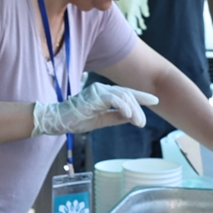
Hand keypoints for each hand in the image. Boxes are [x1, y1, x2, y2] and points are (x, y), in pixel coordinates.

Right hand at [32, 83, 159, 135]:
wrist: (57, 121)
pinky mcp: (93, 96)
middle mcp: (102, 89)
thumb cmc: (76, 119)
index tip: (155, 100)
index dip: (141, 97)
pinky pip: (112, 99)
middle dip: (139, 108)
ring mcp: (97, 91)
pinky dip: (122, 106)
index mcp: (104, 94)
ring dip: (133, 110)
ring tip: (139, 122)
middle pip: (127, 95)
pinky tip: (128, 115)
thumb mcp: (101, 121)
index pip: (126, 93)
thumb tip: (132, 117)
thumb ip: (116, 117)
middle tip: (143, 123)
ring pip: (123, 96)